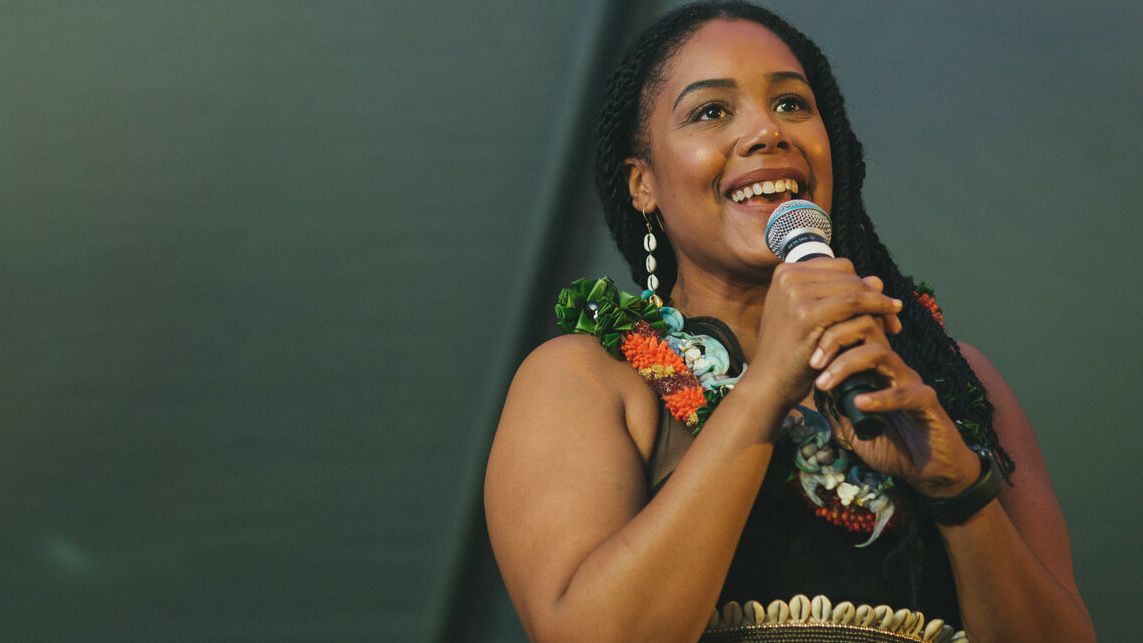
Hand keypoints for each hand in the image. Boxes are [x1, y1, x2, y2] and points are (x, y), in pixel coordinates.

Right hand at [746, 258, 901, 411]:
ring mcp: (794, 293)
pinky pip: (853, 302)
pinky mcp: (806, 312)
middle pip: (848, 275)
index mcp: (785, 272)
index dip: (863, 284)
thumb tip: (878, 280)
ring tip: (894, 322)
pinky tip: (891, 320)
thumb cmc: (793, 353)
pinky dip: (877, 308)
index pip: (839, 267)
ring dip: (879, 303)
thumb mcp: (814, 317)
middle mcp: (787, 276)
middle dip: (874, 293)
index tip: (880, 303)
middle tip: (893, 314)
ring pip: (853, 287)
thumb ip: (841, 296)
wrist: (770, 382)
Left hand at [810, 313, 978, 496]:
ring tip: (825, 385)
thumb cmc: (892, 445)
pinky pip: (904, 392)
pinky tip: (859, 405)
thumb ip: (835, 407)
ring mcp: (910, 381)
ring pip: (881, 353)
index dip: (827, 335)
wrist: (929, 471)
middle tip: (812, 363)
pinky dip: (880, 397)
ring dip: (847, 365)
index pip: (853, 332)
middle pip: (866, 328)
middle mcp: (892, 368)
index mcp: (874, 368)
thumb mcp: (852, 427)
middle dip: (834, 339)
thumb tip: (810, 389)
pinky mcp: (927, 402)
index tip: (802, 356)